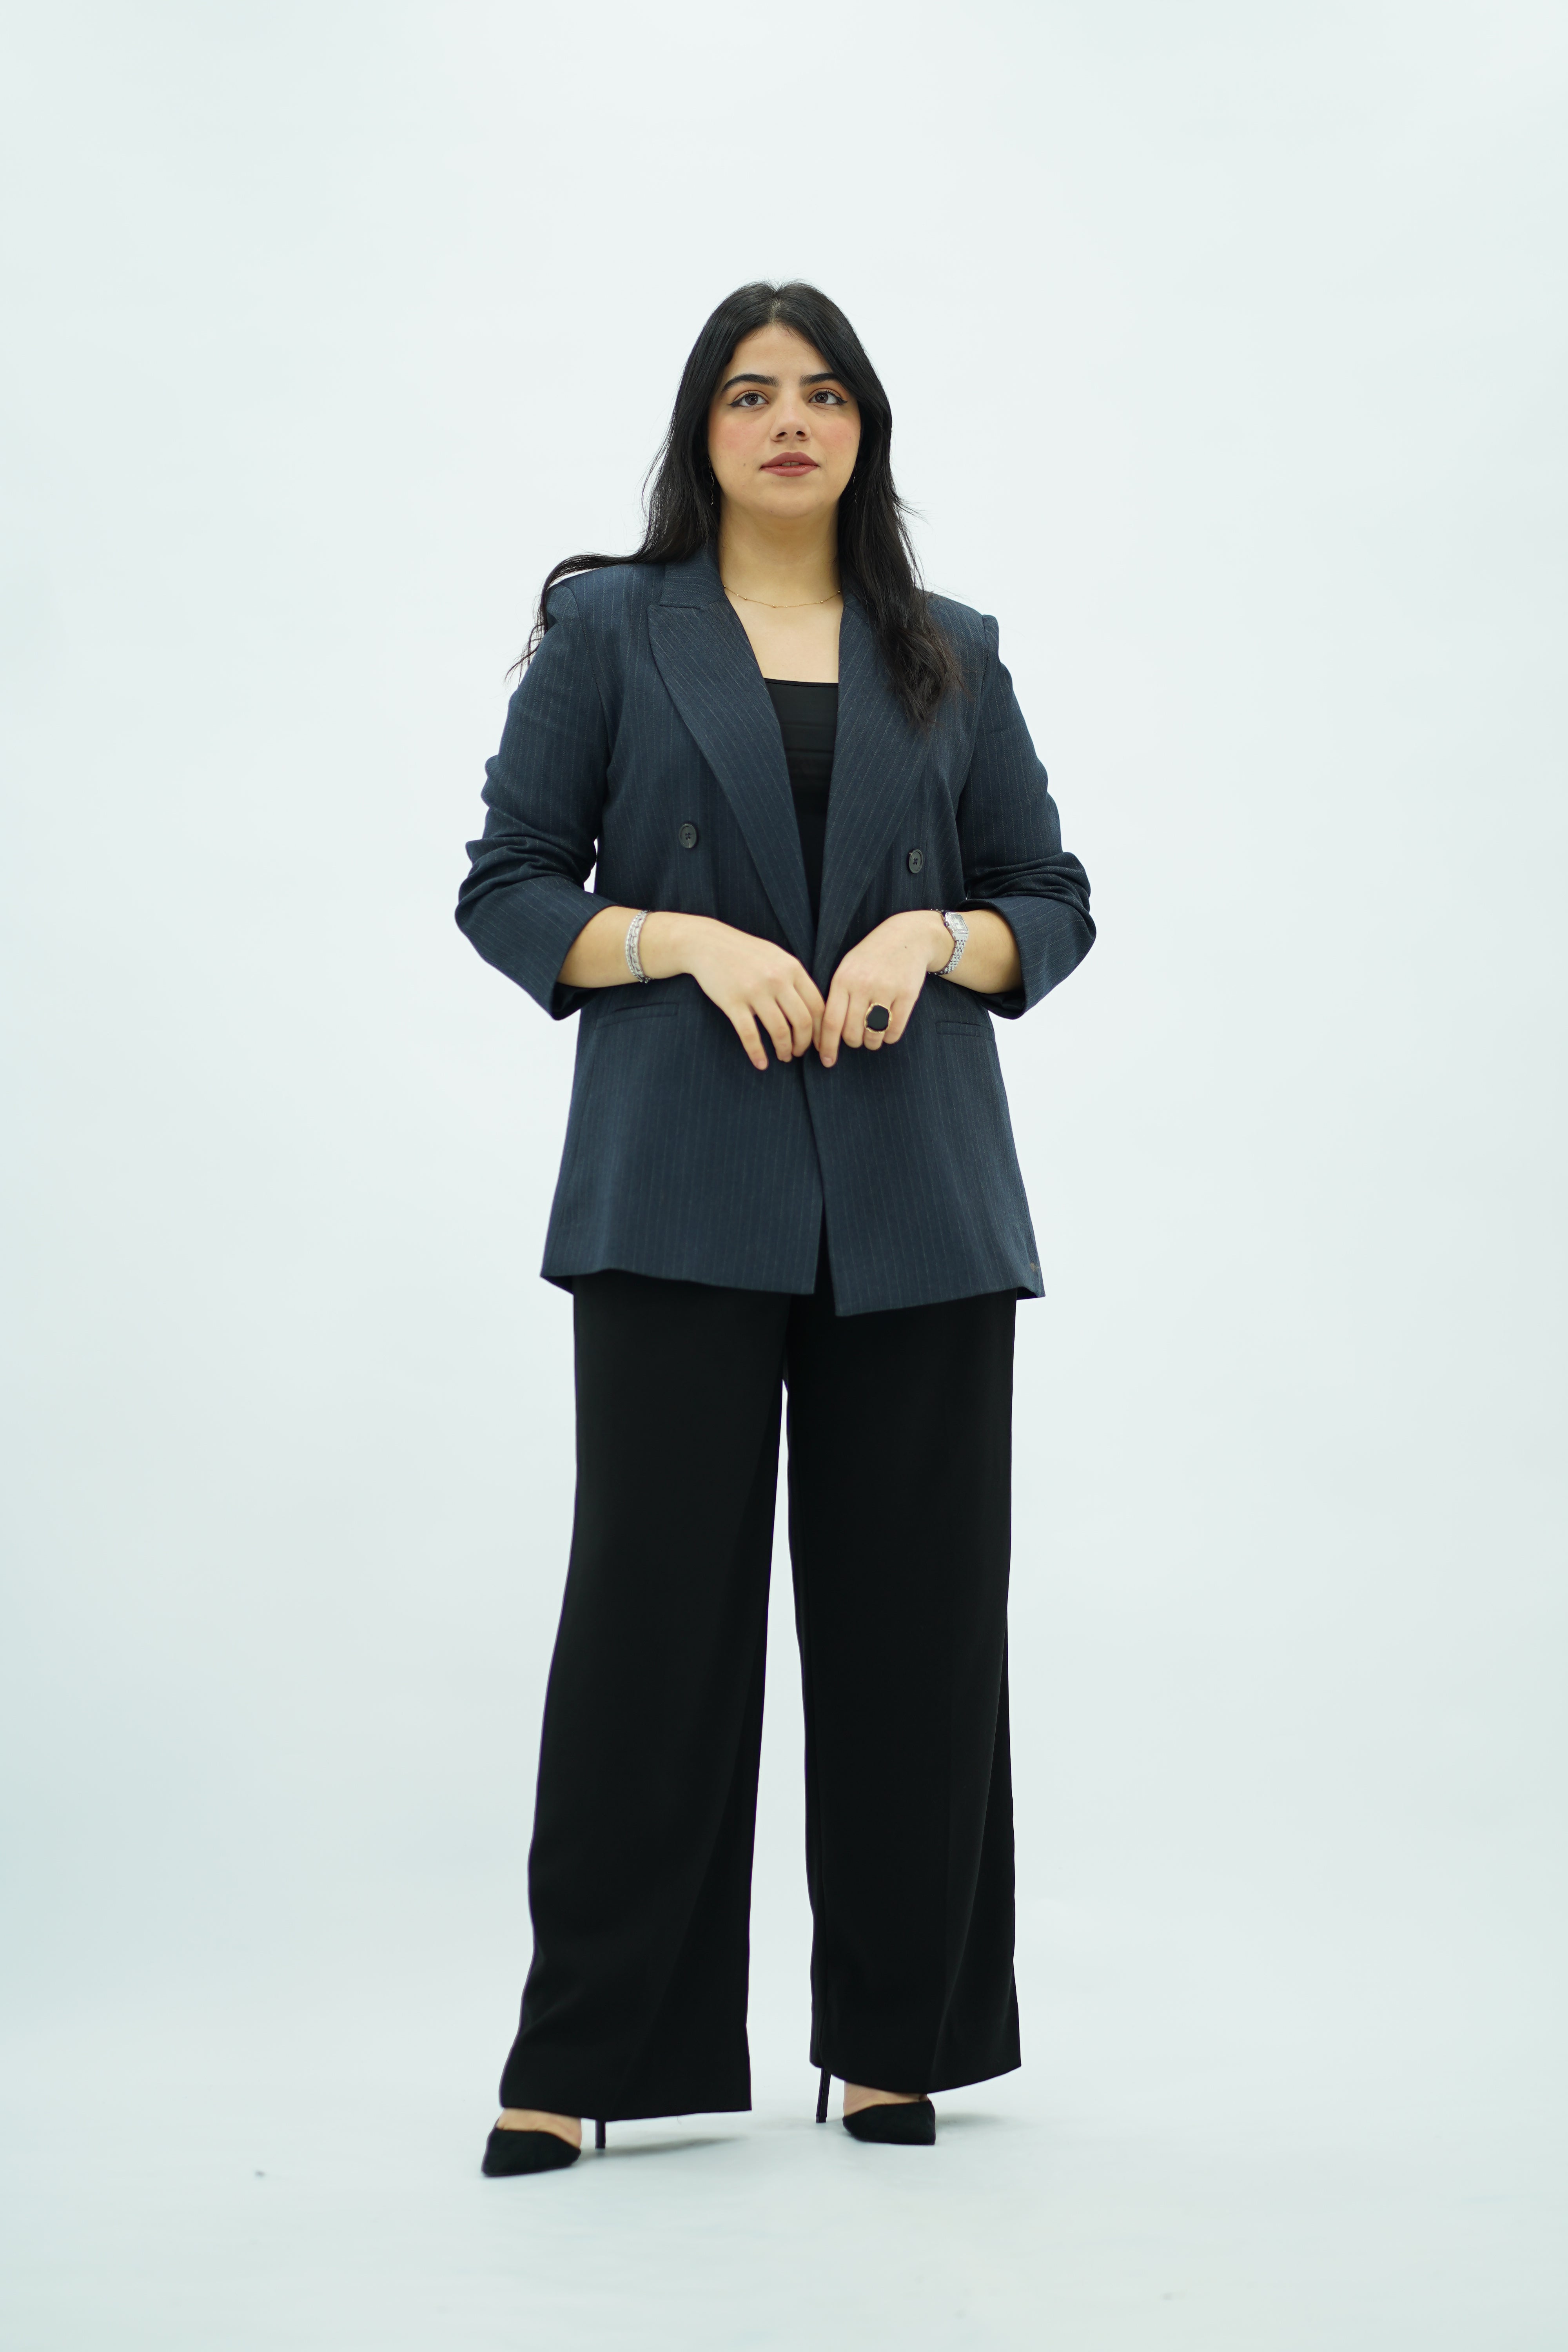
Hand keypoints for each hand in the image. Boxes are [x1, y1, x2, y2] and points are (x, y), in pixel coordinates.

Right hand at [642, 912, 823, 1071]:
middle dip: (804, 1044)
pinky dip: (757, 1053)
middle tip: (799, 1053)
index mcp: (792, 968)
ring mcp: (754, 991)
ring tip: (783, 1057)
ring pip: (779, 1031)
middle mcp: (777, 979)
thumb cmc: (745, 953)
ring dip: (784, 1050)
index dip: (820, 1030)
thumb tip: (814, 1009)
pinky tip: (761, 1063)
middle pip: (802, 1021)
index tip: (818, 1043)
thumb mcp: (777, 957)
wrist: (708, 943)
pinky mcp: (733, 1002)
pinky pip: (750, 1034)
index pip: (817, 1006)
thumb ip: (795, 979)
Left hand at [818, 912, 949, 1066]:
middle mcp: (863, 985)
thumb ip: (837, 998)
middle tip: (857, 1036)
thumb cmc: (871, 958)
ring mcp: (886, 990)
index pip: (831, 1022)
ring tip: (873, 1032)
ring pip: (873, 1035)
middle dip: (854, 1042)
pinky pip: (894, 1031)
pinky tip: (888, 1030)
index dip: (827, 1046)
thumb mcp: (847, 969)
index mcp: (843, 979)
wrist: (907, 936)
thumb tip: (824, 1035)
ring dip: (872, 1042)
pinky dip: (890, 1037)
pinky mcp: (907, 995)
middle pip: (852, 1033)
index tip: (827, 1061)